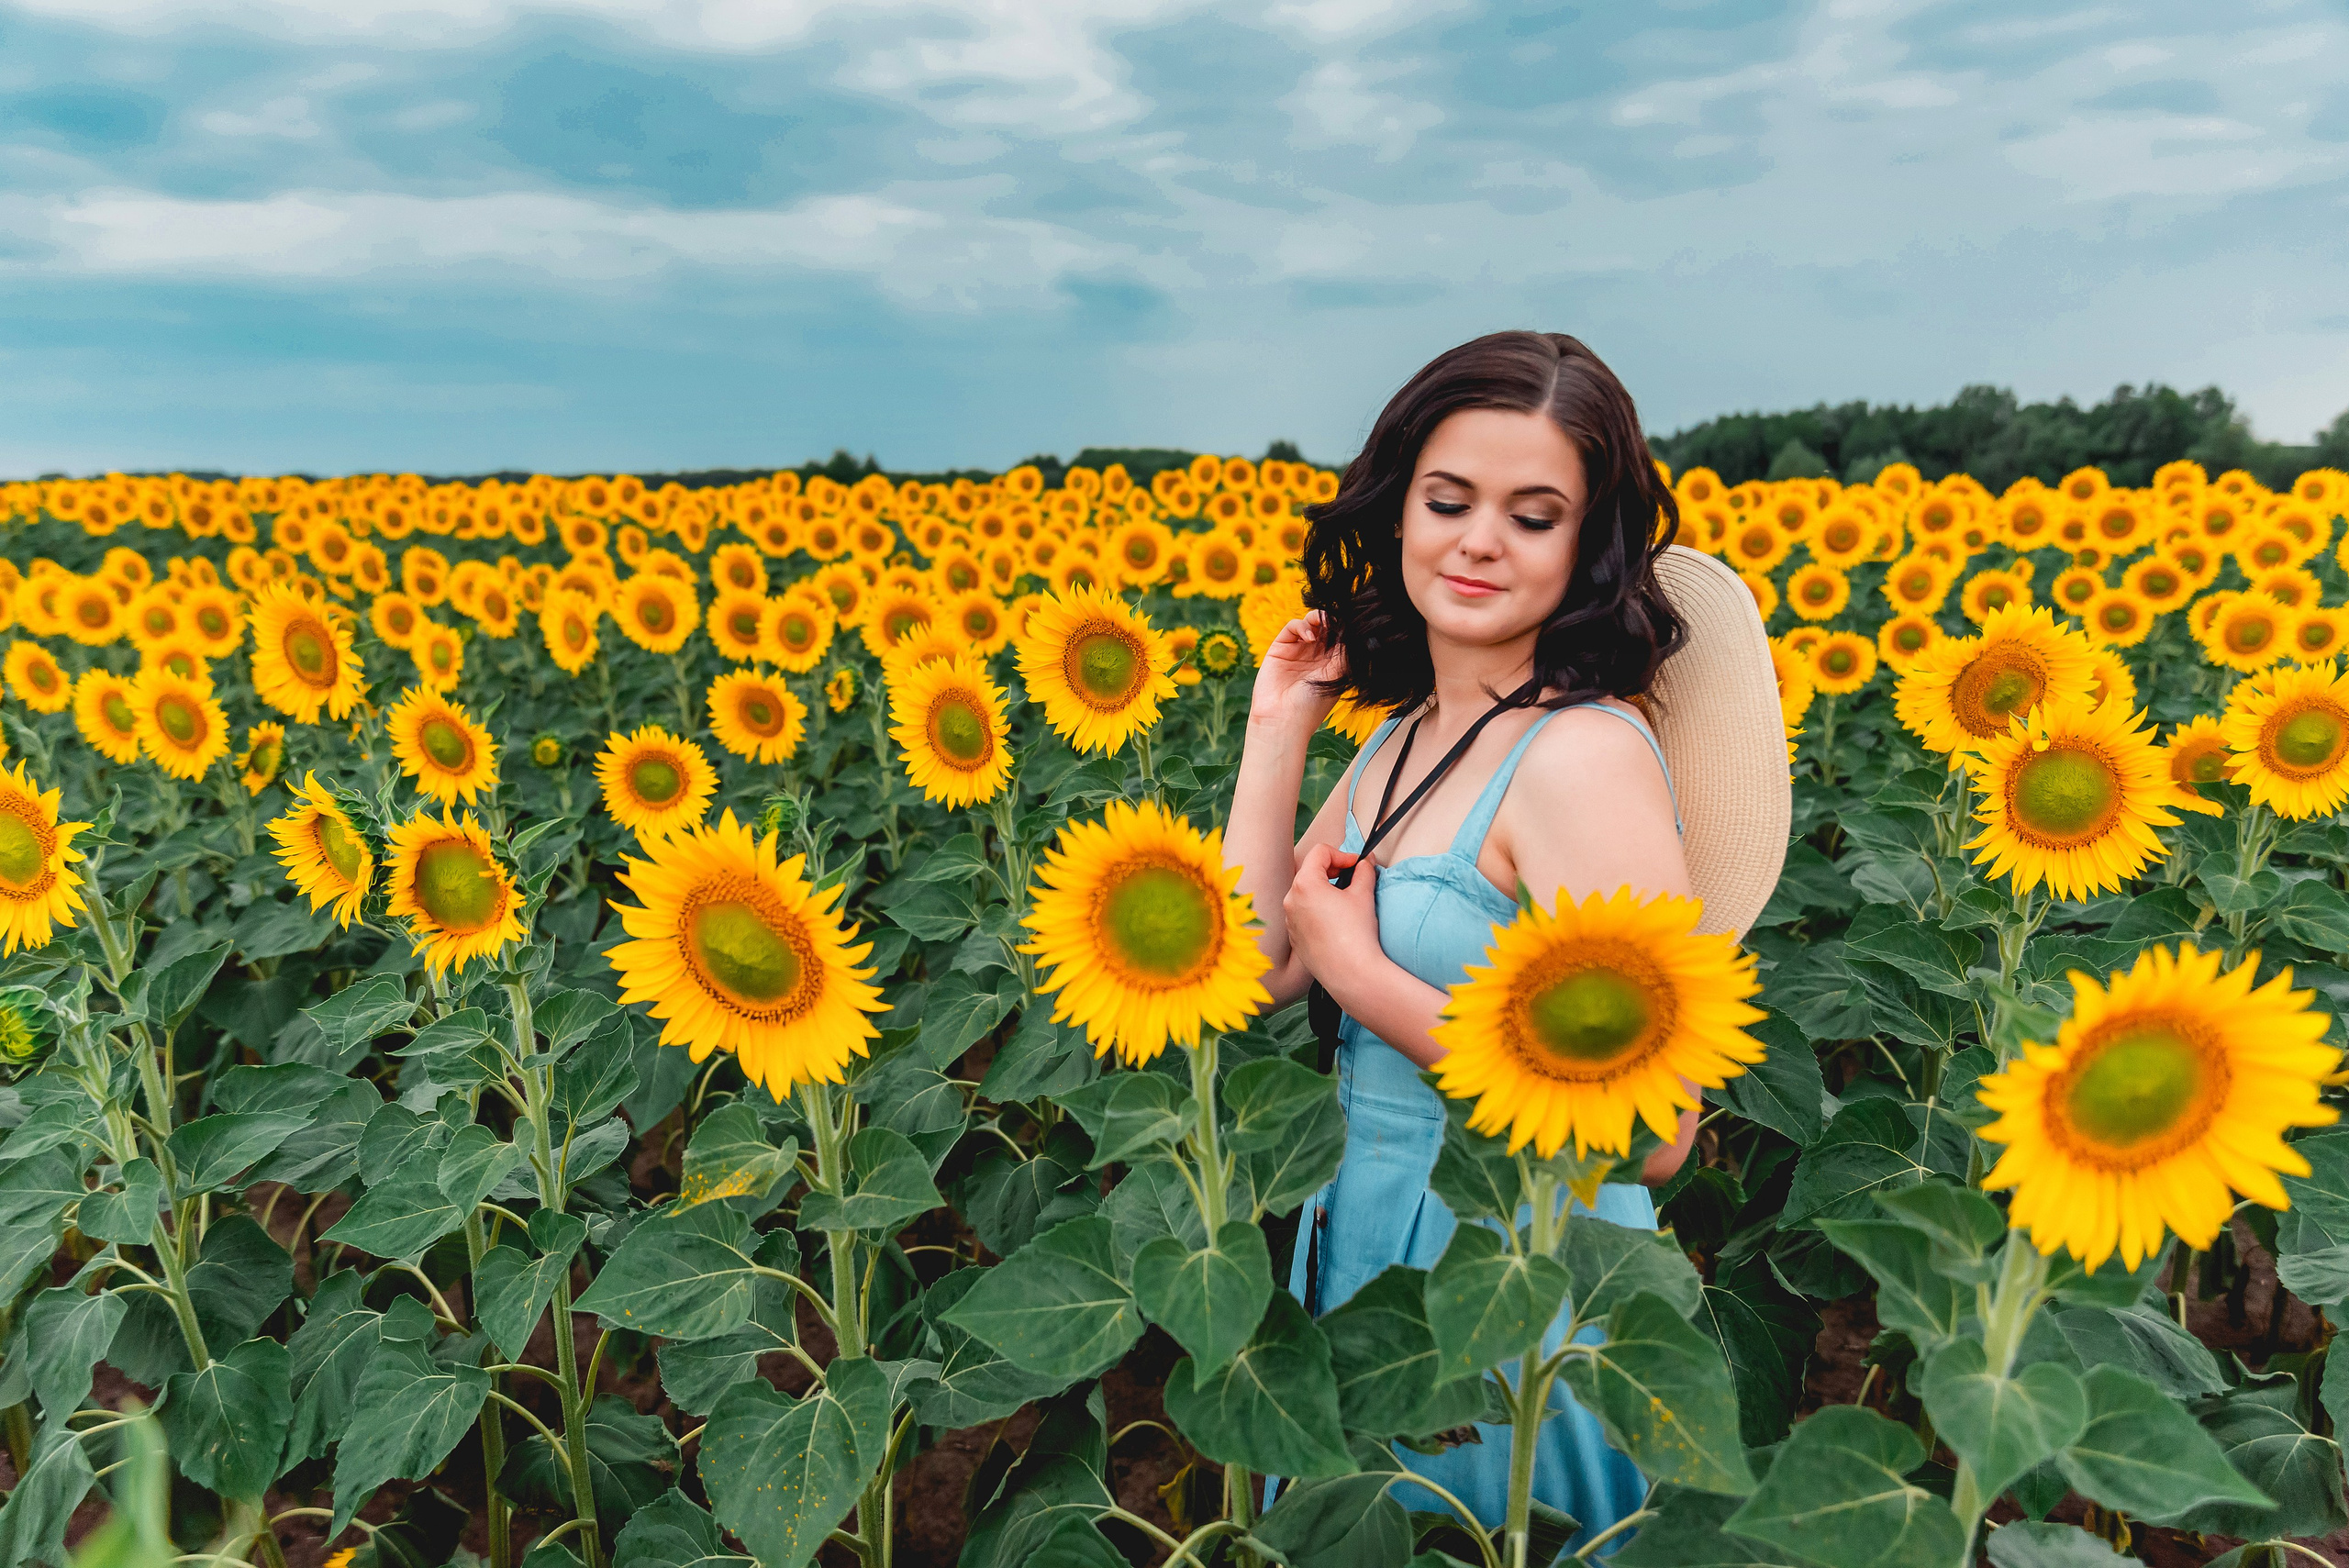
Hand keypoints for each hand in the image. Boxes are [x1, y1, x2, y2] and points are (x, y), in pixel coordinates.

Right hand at [1249, 611, 1344, 729]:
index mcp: (1332, 664)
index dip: (1346, 628)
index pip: (1341, 637)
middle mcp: (1316, 655)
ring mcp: (1298, 650)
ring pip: (1310, 623)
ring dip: (1319, 619)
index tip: (1353, 623)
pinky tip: (1310, 637)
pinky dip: (1303, 626)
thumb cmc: (1313, 704)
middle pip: (1326, 627)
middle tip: (1338, 620)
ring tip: (1324, 624)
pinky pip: (1293, 627)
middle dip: (1332, 620)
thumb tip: (1357, 630)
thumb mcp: (1337, 677)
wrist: (1283, 718)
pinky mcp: (1280, 647)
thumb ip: (1346, 653)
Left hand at [1285, 844, 1378, 995]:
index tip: (1357, 865)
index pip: (1320, 852)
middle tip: (1352, 879)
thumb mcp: (1364, 894)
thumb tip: (1364, 863)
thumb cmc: (1356, 934)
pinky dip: (1317, 909)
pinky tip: (1336, 921)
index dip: (1342, 854)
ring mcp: (1289, 919)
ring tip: (1345, 901)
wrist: (1350, 973)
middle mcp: (1291, 899)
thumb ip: (1364, 871)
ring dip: (1324, 890)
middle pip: (1310, 871)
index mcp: (1305, 884)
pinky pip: (1303, 913)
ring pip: (1305, 893)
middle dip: (1332, 870)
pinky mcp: (1294, 936)